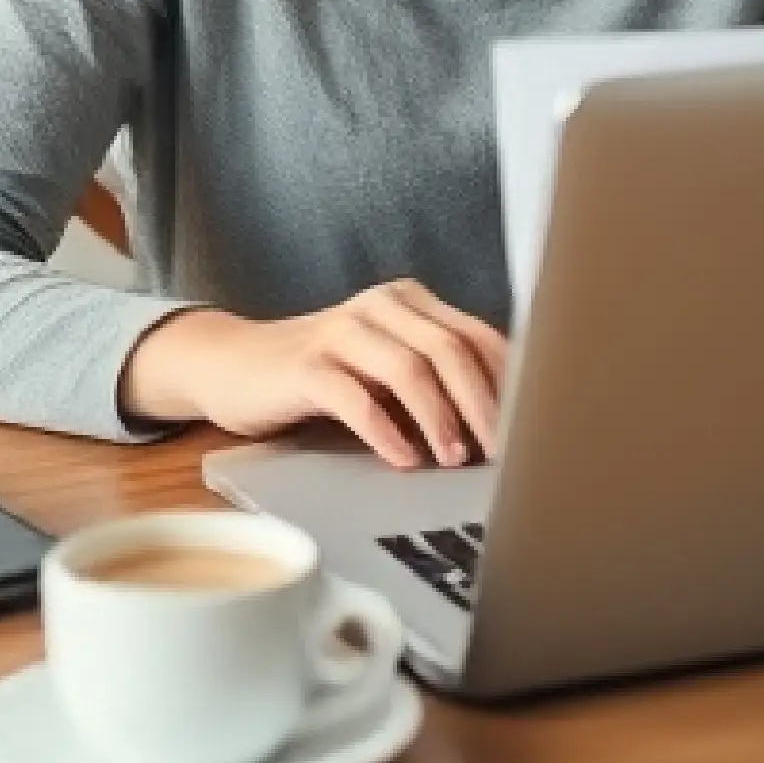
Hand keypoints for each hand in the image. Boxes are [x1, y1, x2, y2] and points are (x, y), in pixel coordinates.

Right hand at [121, 281, 508, 468]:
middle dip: (482, 404)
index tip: (531, 428)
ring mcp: (340, 331)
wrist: (232, 366)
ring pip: (408, 367)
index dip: (507, 382)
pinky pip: (355, 397)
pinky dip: (385, 430)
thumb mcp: (383, 368)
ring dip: (439, 418)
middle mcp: (380, 306)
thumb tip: (502, 427)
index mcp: (409, 302)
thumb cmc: (322, 375)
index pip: (477, 334)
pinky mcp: (305, 366)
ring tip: (453, 460)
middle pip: (450, 348)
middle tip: (500, 452)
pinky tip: (402, 459)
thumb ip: (432, 380)